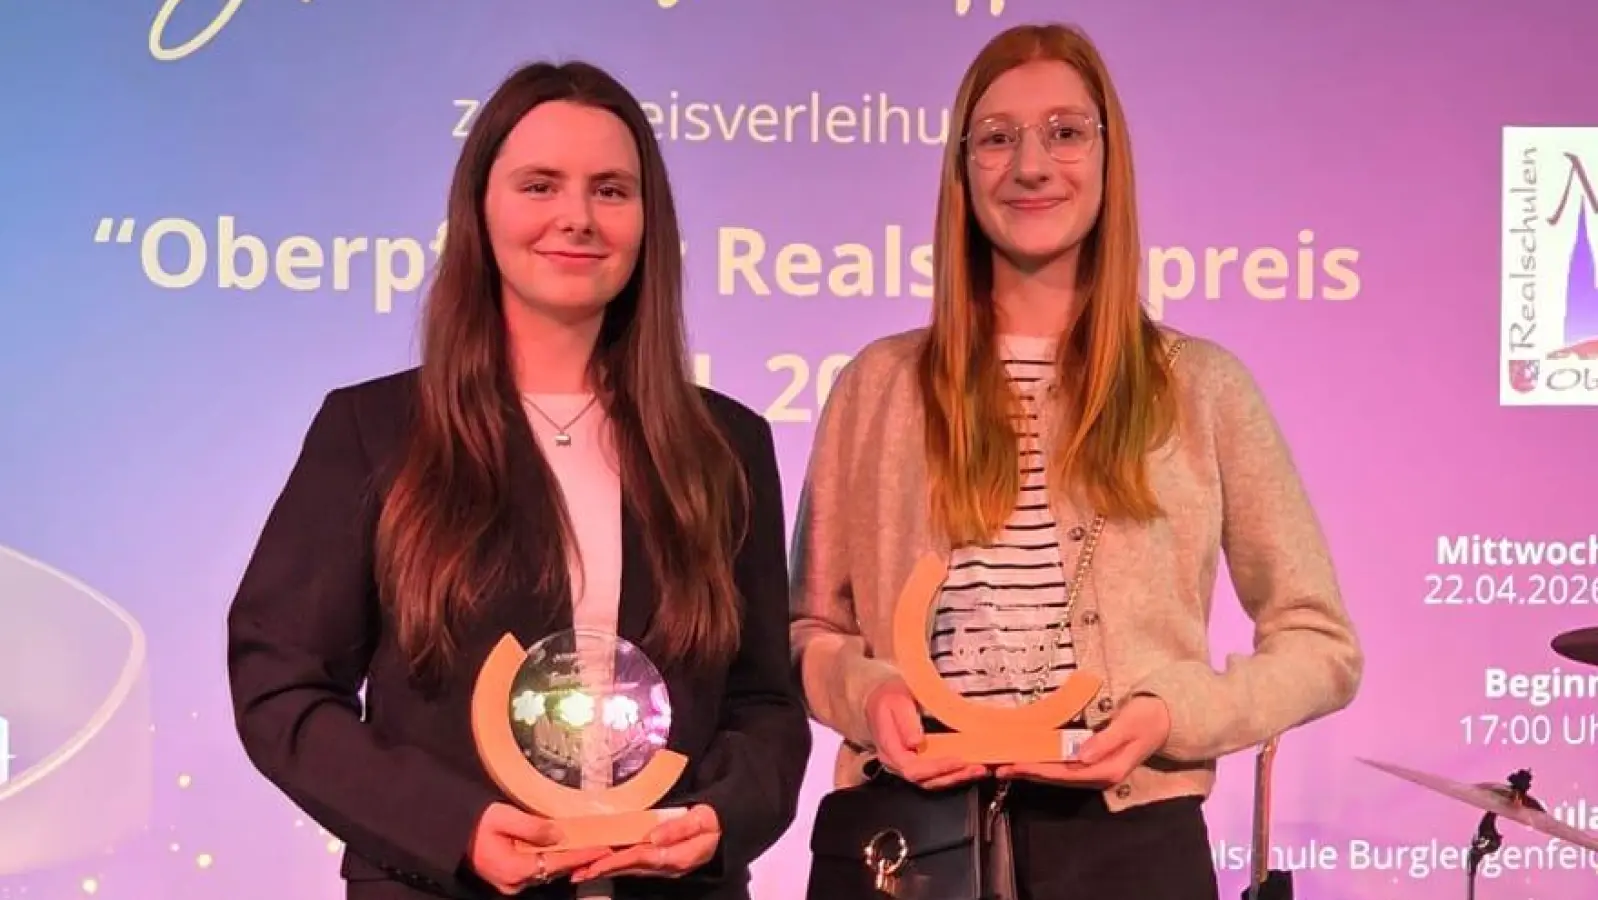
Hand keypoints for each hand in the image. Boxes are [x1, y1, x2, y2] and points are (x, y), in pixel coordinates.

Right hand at [465, 802, 607, 894]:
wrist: (452, 832)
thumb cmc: (476, 821)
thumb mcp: (503, 816)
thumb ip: (532, 827)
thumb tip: (558, 835)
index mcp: (514, 868)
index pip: (558, 862)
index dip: (582, 855)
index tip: (604, 849)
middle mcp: (514, 882)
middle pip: (555, 870)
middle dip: (579, 859)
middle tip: (604, 849)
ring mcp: (511, 883)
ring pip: (547, 872)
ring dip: (567, 861)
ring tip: (591, 849)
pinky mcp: (509, 878)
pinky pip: (537, 870)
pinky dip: (553, 861)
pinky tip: (566, 852)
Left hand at [571, 804, 721, 881]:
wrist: (724, 828)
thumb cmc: (713, 821)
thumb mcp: (702, 820)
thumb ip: (679, 828)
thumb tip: (654, 836)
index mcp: (676, 857)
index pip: (640, 858)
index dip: (617, 861)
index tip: (596, 863)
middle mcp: (666, 866)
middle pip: (629, 868)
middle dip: (603, 870)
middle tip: (577, 873)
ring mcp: (663, 865)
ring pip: (629, 869)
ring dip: (605, 870)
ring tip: (582, 871)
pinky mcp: (660, 860)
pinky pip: (634, 864)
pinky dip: (616, 864)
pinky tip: (602, 863)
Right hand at [865, 679, 987, 789]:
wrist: (879, 699)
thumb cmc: (888, 698)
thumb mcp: (896, 702)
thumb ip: (906, 722)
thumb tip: (915, 742)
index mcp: (890, 749)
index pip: (913, 768)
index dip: (937, 767)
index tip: (957, 760)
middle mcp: (897, 762)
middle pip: (925, 780)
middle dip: (953, 775)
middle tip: (977, 768)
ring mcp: (907, 764)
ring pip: (932, 780)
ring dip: (957, 776)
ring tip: (979, 769)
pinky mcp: (917, 762)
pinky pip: (935, 774)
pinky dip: (953, 772)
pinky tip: (968, 766)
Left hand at [996, 695, 1170, 787]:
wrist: (1164, 719)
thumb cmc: (1146, 718)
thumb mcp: (1128, 725)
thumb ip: (1104, 741)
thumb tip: (1080, 757)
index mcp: (1108, 770)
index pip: (1066, 773)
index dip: (1039, 770)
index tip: (1017, 765)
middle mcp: (1100, 776)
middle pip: (1058, 778)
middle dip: (1029, 773)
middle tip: (1000, 767)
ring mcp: (1096, 771)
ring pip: (1059, 774)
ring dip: (1033, 771)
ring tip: (1007, 766)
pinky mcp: (1093, 763)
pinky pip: (1064, 767)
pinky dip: (1045, 764)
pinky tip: (1029, 760)